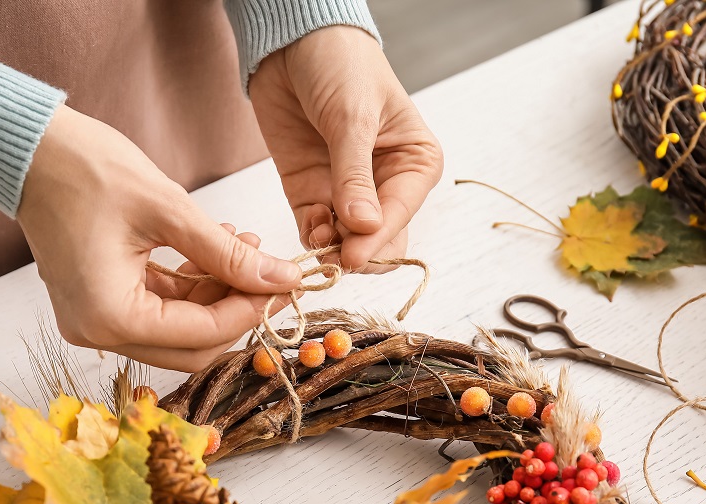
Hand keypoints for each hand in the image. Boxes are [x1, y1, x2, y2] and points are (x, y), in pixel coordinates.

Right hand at [17, 106, 300, 370]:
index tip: (285, 282)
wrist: (28, 148)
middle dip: (236, 311)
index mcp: (110, 317)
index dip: (250, 309)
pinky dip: (190, 287)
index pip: (201, 334)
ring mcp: (95, 320)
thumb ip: (227, 253)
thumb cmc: (84, 169)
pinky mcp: (99, 302)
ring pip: (178, 330)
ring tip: (245, 246)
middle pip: (191, 347)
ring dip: (216, 295)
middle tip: (272, 274)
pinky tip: (215, 249)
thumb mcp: (168, 210)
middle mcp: (98, 332)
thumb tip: (279, 278)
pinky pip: (157, 310)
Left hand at [249, 25, 442, 271]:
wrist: (291, 41)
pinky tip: (310, 235)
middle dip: (360, 252)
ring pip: (347, 241)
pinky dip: (312, 238)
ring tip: (321, 248)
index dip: (378, 240)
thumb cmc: (339, 65)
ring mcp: (345, 191)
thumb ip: (354, 175)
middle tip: (338, 260)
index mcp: (414, 162)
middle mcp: (385, 183)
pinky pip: (314, 229)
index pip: (401, 213)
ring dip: (334, 250)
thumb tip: (365, 227)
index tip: (354, 256)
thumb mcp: (352, 117)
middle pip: (380, 238)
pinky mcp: (310, 192)